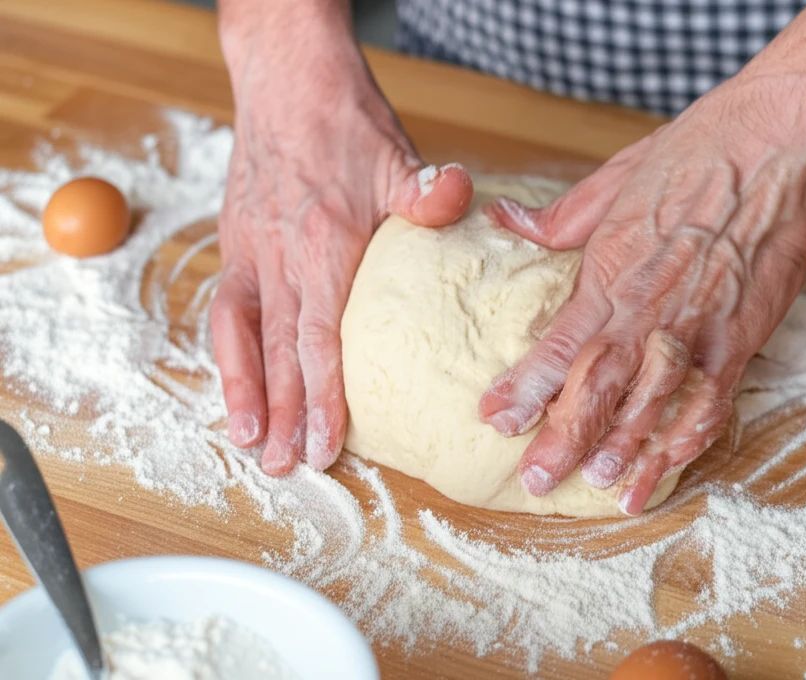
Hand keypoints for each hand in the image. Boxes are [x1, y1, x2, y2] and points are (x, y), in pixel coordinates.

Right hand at [212, 6, 471, 474]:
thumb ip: (427, 191)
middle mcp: (280, 258)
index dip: (322, 395)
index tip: (326, 443)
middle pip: (281, 351)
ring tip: (252, 446)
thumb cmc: (345, 123)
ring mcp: (252, 254)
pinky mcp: (237, 247)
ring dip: (247, 394)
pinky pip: (226, 312)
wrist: (285, 82)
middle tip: (289, 468)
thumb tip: (458, 196)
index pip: (321, 336)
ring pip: (245, 337)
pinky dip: (229, 356)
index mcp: (325, 244)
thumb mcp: (397, 154)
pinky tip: (236, 389)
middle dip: (285, 414)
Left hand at [482, 72, 805, 513]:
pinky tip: (672, 461)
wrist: (776, 142)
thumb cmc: (693, 153)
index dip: (524, 387)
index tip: (493, 418)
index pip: (558, 344)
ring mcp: (698, 327)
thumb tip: (503, 220)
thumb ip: (556, 219)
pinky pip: (715, 397)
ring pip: (654, 403)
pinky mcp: (742, 335)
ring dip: (627, 448)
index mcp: (610, 272)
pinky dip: (693, 433)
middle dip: (565, 438)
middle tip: (537, 480)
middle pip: (599, 387)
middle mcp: (648, 309)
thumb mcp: (612, 180)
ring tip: (603, 485)